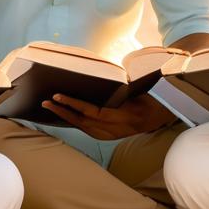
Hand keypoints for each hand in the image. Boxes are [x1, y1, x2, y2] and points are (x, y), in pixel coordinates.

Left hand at [41, 93, 174, 139]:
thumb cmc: (150, 95)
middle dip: (63, 112)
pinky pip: (88, 130)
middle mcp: (116, 128)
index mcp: (123, 116)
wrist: (163, 113)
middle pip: (84, 122)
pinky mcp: (109, 136)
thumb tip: (103, 72)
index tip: (57, 95)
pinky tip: (64, 115)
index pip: (92, 111)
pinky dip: (75, 122)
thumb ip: (121, 84)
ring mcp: (113, 134)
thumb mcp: (139, 88)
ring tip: (49, 107)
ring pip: (84, 128)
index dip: (74, 104)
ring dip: (66, 118)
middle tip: (45, 101)